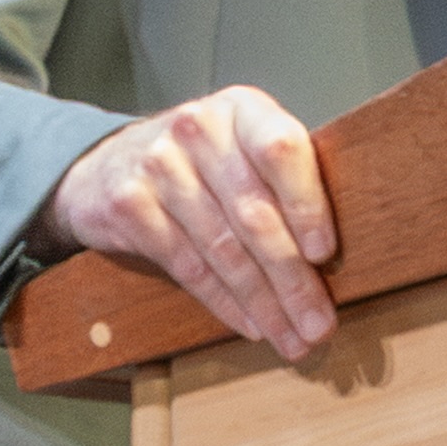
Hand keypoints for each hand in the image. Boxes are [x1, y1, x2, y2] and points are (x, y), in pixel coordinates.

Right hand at [45, 85, 339, 362]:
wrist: (110, 163)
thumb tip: (336, 258)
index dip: (306, 204)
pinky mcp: (129, 205)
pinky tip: (249, 324)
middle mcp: (199, 129)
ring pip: (223, 249)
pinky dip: (224, 302)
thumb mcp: (243, 147)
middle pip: (254, 214)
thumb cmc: (203, 160)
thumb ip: (283, 181)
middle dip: (292, 279)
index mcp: (243, 109)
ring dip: (263, 303)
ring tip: (291, 337)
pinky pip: (188, 266)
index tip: (324, 254)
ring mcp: (159, 165)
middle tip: (318, 326)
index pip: (281, 150)